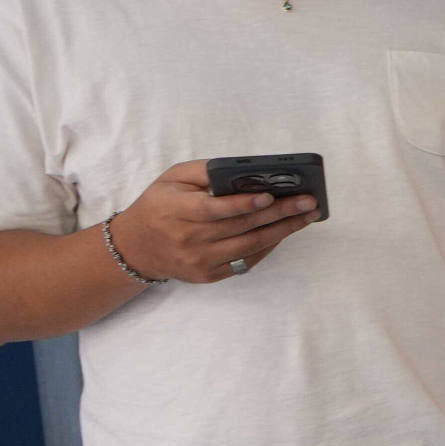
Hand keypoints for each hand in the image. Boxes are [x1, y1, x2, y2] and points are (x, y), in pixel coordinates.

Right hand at [108, 161, 318, 284]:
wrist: (136, 247)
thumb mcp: (171, 179)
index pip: (214, 209)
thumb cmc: (159, 205)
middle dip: (279, 213)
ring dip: (283, 230)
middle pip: (240, 227)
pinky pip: (245, 261)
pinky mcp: (208, 275)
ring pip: (249, 246)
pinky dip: (268, 245)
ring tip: (307, 216)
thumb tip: (244, 170)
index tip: (270, 195)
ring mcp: (198, 261)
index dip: (243, 204)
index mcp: (175, 210)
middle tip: (308, 202)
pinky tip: (286, 231)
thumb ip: (204, 171)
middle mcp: (187, 239)